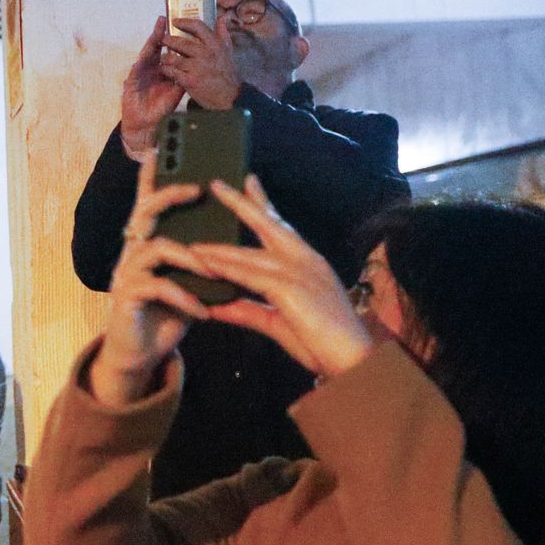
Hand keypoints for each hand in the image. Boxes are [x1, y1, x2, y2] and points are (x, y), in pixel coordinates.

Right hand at [94, 156, 211, 404]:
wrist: (141, 352)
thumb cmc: (167, 311)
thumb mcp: (188, 279)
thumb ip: (202, 257)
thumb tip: (232, 235)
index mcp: (149, 242)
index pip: (149, 201)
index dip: (152, 174)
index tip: (161, 146)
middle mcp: (133, 250)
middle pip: (145, 211)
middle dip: (169, 195)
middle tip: (196, 189)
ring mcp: (127, 272)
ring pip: (155, 247)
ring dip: (189, 256)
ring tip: (213, 271)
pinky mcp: (127, 296)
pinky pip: (158, 287)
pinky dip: (185, 297)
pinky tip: (203, 311)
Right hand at [121, 17, 187, 161]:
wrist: (146, 125)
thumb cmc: (159, 108)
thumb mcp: (176, 91)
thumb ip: (184, 77)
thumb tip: (198, 65)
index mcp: (160, 69)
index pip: (165, 49)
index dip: (170, 36)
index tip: (178, 23)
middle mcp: (149, 69)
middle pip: (154, 48)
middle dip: (158, 34)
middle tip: (164, 20)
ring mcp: (139, 75)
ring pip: (144, 56)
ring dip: (148, 45)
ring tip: (154, 34)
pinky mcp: (130, 84)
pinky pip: (135, 73)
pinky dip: (138, 66)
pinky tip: (141, 59)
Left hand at [162, 19, 241, 108]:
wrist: (229, 97)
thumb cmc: (227, 73)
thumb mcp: (228, 50)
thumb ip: (223, 33)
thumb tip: (222, 18)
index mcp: (214, 44)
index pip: (197, 26)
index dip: (184, 22)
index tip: (175, 21)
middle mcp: (205, 53)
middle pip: (180, 41)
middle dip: (168, 40)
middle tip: (163, 39)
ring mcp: (197, 67)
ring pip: (173, 57)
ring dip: (165, 57)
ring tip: (163, 57)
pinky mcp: (190, 80)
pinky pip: (172, 72)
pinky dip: (167, 70)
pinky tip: (165, 69)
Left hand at [189, 177, 373, 378]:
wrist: (354, 361)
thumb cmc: (322, 343)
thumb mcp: (277, 322)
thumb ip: (247, 310)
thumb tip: (215, 306)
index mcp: (308, 264)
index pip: (282, 227)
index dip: (264, 204)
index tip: (249, 182)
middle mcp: (305, 261)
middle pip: (268, 224)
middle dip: (242, 203)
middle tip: (217, 184)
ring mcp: (300, 271)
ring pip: (249, 254)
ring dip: (218, 248)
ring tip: (191, 242)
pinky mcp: (291, 288)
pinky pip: (249, 275)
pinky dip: (225, 269)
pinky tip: (204, 264)